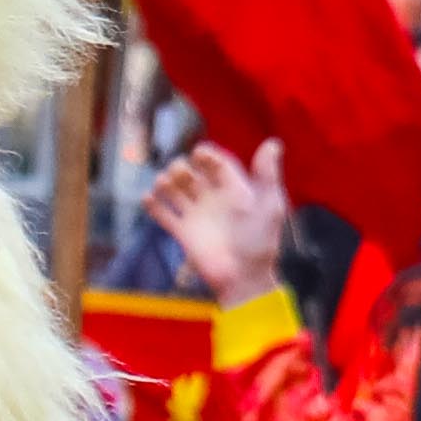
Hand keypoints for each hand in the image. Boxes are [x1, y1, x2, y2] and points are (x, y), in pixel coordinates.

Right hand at [143, 136, 289, 298]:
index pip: (216, 164)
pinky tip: (148, 198)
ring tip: (162, 183)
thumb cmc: (260, 241)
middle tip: (180, 172)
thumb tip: (273, 143)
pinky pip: (163, 215)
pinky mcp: (183, 233)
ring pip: (174, 191)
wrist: (242, 277)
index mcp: (234, 191)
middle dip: (182, 167)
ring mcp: (196, 216)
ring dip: (165, 182)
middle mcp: (212, 200)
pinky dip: (153, 206)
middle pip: (191, 174)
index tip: (199, 153)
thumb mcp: (270, 205)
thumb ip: (268, 175)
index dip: (206, 155)